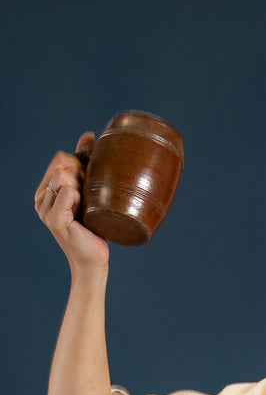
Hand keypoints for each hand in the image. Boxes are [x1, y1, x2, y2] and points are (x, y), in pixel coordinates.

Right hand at [34, 132, 108, 270]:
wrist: (94, 260)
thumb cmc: (94, 228)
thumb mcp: (89, 190)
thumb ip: (84, 162)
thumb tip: (88, 135)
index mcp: (46, 190)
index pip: (61, 159)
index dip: (81, 167)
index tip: (89, 188)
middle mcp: (41, 198)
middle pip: (62, 165)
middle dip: (82, 177)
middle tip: (88, 201)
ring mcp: (45, 209)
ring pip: (64, 176)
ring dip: (82, 188)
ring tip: (85, 209)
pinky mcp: (54, 219)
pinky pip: (67, 192)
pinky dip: (79, 198)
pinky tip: (83, 213)